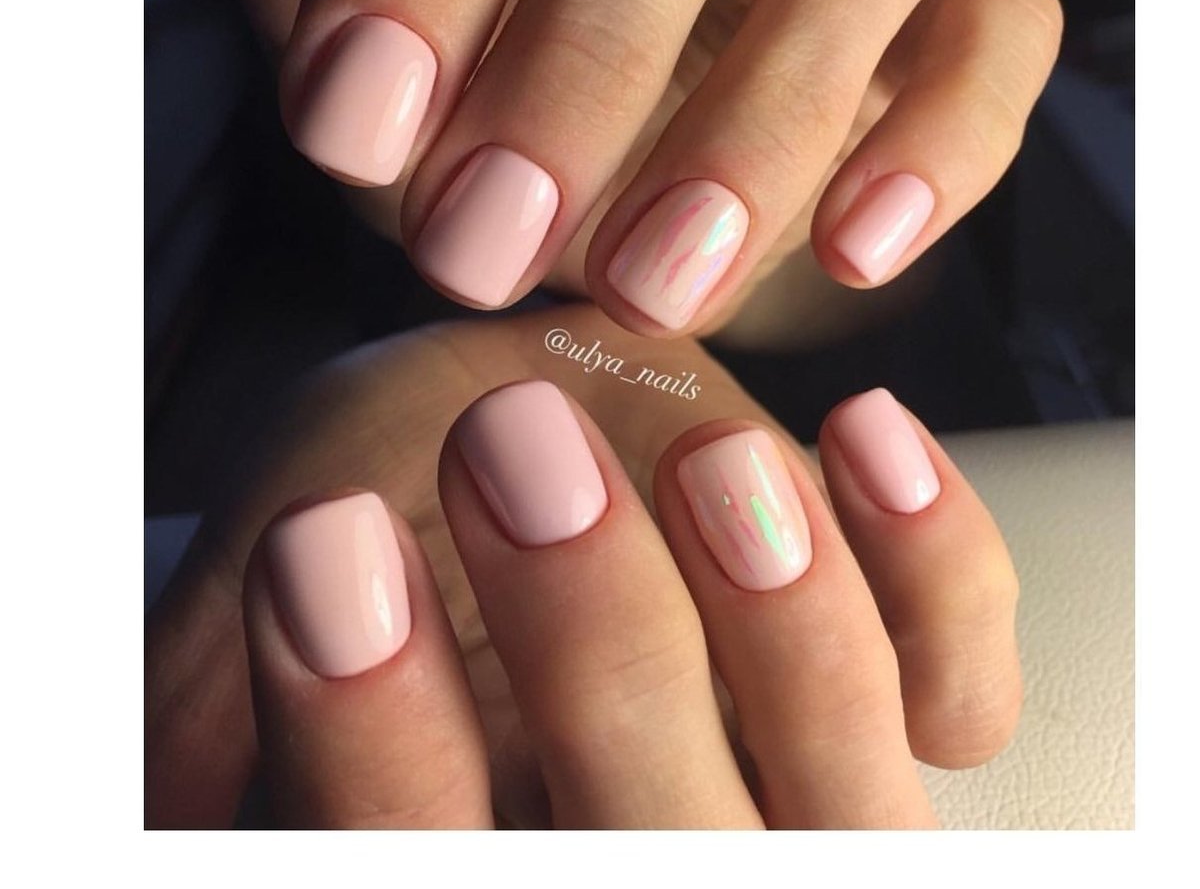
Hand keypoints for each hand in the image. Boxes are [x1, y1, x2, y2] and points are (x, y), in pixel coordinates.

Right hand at [145, 305, 1020, 827]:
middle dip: (588, 631)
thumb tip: (164, 769)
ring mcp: (801, 803)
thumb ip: (216, 679)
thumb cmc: (402, 538)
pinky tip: (861, 430)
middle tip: (515, 436)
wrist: (538, 491)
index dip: (377, 730)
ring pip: (845, 791)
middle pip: (652, 834)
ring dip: (777, 612)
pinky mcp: (900, 713)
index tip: (331, 542)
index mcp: (479, 848)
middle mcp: (652, 854)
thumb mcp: (286, 581)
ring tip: (706, 448)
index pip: (417, 847)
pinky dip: (936, 575)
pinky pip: (959, 686)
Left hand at [183, 0, 1060, 335]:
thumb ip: (344, 23)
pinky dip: (944, 133)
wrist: (596, 201)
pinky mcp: (944, 29)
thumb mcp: (371, 60)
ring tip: (644, 283)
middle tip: (485, 237)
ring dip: (760, 116)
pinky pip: (1002, 29)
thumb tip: (346, 71)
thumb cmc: (469, 106)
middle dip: (589, 56)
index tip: (362, 125)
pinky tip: (852, 245)